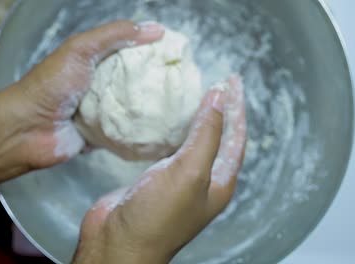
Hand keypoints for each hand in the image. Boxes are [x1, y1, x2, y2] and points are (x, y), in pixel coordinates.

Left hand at [1, 21, 164, 168]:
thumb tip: (156, 30)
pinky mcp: (102, 136)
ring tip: (178, 107)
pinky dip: (139, 132)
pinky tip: (160, 129)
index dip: (151, 51)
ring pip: (132, 108)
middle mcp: (99, 85)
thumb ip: (115, 36)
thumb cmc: (52, 85)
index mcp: (94, 61)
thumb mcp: (81, 49)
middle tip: (182, 83)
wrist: (28, 129)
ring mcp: (101, 112)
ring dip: (149, 108)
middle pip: (134, 81)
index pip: (129, 51)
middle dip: (155, 82)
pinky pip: (125, 133)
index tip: (177, 54)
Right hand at [73, 77, 245, 263]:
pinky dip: (170, 129)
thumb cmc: (158, 214)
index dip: (236, 107)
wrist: (117, 243)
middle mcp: (201, 181)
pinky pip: (168, 147)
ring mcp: (177, 180)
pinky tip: (164, 117)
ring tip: (193, 92)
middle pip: (217, 137)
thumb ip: (207, 134)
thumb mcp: (191, 172)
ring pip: (192, 141)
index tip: (233, 79)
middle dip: (220, 109)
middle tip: (217, 82)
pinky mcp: (153, 178)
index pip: (235, 137)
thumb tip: (220, 97)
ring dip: (195, 117)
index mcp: (219, 182)